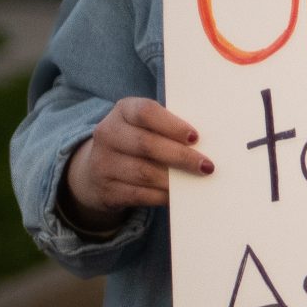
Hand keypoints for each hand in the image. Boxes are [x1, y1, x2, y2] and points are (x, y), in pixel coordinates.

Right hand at [65, 98, 206, 226]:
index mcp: (123, 111)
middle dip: (181, 156)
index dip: (172, 125)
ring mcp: (103, 163)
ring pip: (143, 172)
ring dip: (174, 179)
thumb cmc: (139, 140)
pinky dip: (163, 196)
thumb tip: (208, 143)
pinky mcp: (106, 189)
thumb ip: (171, 128)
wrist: (98, 170)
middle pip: (146, 145)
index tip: (196, 138)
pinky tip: (179, 195)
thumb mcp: (149, 125)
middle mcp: (108, 134)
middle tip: (206, 165)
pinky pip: (139, 195)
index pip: (146, 112)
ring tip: (196, 180)